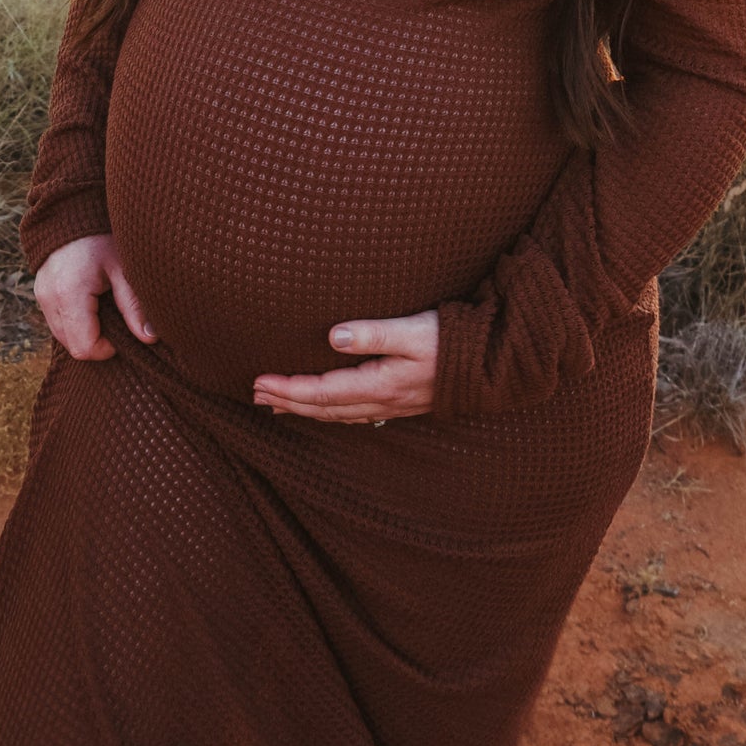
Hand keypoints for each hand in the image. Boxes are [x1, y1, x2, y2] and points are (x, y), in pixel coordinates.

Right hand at [33, 233, 157, 361]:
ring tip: (103, 307)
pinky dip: (74, 319)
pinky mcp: (40, 291)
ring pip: (62, 335)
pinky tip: (91, 301)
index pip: (85, 347)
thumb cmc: (102, 236)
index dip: (107, 348)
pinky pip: (57, 320)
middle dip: (96, 340)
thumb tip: (150, 337)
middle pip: (72, 346)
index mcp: (70, 295)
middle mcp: (49, 299)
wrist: (73, 208)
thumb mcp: (123, 268)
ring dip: (84, 331)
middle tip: (116, 318)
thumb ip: (134, 305)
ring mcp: (41, 295)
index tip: (123, 329)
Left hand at [252, 310, 438, 423]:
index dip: (288, 389)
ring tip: (277, 404)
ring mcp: (391, 406)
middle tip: (255, 395)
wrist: (490, 364)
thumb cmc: (451, 341)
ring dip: (305, 409)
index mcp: (380, 384)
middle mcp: (381, 402)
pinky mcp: (399, 402)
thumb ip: (373, 333)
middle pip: (324, 408)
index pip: (322, 392)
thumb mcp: (412, 330)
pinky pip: (354, 414)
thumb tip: (332, 337)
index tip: (258, 382)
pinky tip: (325, 409)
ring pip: (337, 414)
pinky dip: (330, 412)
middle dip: (288, 402)